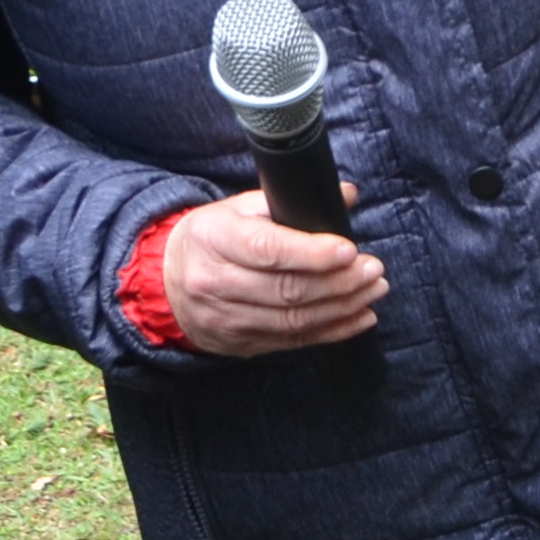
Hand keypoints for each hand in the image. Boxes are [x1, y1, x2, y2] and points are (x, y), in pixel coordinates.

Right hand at [159, 191, 382, 356]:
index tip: (349, 250)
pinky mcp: (242, 344)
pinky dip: (333, 330)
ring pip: (295, 319)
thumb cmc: (212, 239)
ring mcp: (228, 319)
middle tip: (373, 270)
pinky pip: (295, 341)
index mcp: (214, 239)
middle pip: (288, 289)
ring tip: (373, 290)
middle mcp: (216, 282)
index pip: (268, 250)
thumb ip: (289, 203)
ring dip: (343, 306)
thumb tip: (346, 194)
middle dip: (339, 282)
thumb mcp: (238, 209)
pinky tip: (359, 317)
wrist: (166, 282)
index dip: (313, 254)